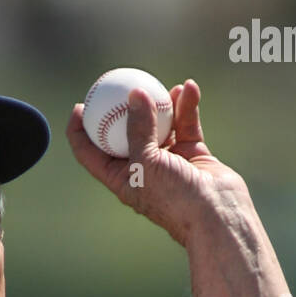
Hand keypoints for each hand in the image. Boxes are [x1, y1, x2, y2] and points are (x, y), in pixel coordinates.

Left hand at [66, 79, 249, 245]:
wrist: (215, 214)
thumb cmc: (174, 198)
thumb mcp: (146, 163)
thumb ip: (138, 128)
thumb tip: (134, 93)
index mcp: (121, 178)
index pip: (91, 154)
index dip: (80, 132)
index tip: (80, 106)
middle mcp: (142, 168)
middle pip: (124, 133)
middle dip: (120, 108)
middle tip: (117, 82)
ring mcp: (168, 160)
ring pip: (159, 124)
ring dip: (160, 103)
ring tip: (162, 86)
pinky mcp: (191, 152)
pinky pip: (185, 123)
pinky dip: (186, 106)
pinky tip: (188, 89)